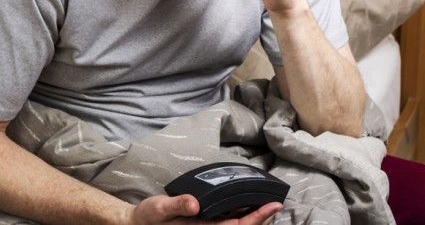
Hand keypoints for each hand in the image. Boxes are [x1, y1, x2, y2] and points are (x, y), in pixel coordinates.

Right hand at [125, 194, 282, 224]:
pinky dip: (240, 216)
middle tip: (276, 202)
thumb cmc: (148, 218)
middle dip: (261, 218)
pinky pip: (227, 224)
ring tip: (267, 204)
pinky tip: (245, 207)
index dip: (257, 218)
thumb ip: (177, 206)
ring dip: (253, 218)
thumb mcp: (158, 209)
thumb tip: (195, 204)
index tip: (273, 205)